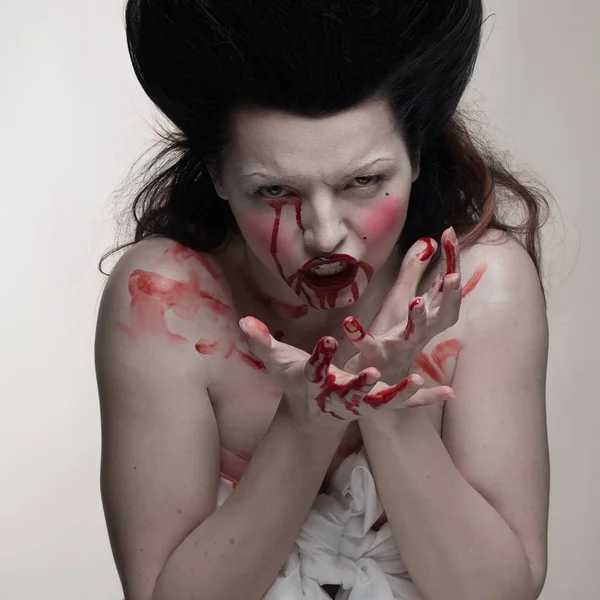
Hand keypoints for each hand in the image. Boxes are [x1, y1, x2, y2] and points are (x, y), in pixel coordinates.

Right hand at [238, 317, 448, 434]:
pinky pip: (404, 405)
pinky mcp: (377, 406)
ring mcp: (361, 404)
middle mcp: (339, 396)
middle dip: (361, 383)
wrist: (312, 415)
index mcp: (315, 381)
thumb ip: (261, 342)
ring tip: (416, 380)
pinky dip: (425, 399)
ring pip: (382, 401)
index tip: (327, 342)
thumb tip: (242, 321)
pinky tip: (449, 393)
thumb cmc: (295, 383)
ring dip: (399, 394)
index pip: (314, 369)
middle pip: (351, 391)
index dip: (320, 358)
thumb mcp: (277, 362)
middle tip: (373, 373)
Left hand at [342, 227, 461, 394]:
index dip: (451, 261)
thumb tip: (428, 241)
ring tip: (416, 302)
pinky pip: (370, 348)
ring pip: (416, 335)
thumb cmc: (391, 336)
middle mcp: (420, 332)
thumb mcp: (401, 299)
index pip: (446, 285)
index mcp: (428, 315)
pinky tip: (349, 322)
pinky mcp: (374, 357)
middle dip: (452, 295)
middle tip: (453, 275)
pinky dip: (361, 337)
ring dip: (419, 320)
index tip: (450, 232)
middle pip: (445, 313)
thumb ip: (414, 272)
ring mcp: (399, 347)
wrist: (372, 378)